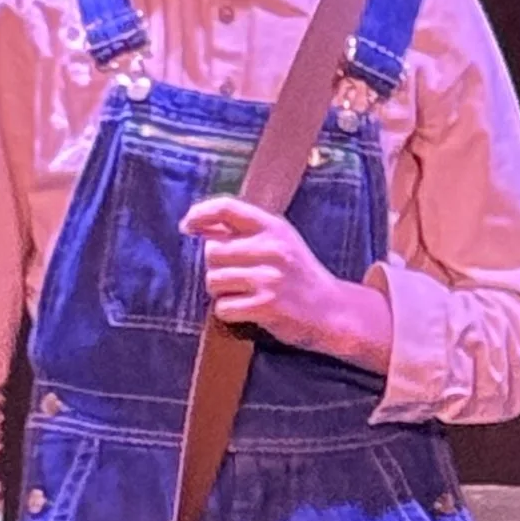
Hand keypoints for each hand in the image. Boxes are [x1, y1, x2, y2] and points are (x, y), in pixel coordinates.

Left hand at [182, 196, 391, 371]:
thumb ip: (243, 230)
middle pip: (211, 252)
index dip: (200, 214)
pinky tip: (249, 310)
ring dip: (221, 292)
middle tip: (236, 277)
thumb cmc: (299, 275)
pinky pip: (223, 308)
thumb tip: (199, 225)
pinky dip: (229, 313)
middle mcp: (272, 248)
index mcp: (273, 227)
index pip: (226, 208)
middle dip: (215, 268)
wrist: (333, 310)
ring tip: (244, 294)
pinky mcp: (267, 306)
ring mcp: (270, 278)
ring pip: (214, 281)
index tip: (186, 227)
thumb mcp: (280, 241)